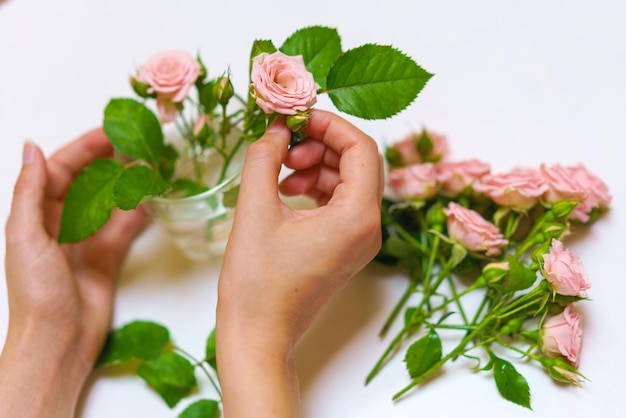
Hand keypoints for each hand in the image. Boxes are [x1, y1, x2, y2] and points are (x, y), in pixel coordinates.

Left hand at [0, 129, 147, 416]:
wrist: (58, 340)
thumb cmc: (36, 291)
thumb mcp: (26, 236)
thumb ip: (30, 191)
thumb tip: (32, 147)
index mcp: (35, 215)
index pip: (60, 170)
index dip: (83, 149)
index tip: (109, 133)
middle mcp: (60, 224)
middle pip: (86, 182)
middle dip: (108, 162)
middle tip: (135, 145)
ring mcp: (85, 241)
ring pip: (108, 203)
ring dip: (125, 185)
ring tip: (148, 167)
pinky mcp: (106, 258)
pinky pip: (123, 229)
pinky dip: (136, 214)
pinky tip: (150, 202)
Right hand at [216, 110, 383, 416]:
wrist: (260, 334)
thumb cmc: (256, 282)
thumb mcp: (255, 209)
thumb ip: (264, 157)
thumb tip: (276, 128)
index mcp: (357, 216)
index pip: (361, 148)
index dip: (329, 124)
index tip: (296, 118)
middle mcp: (369, 227)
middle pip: (359, 162)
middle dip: (321, 144)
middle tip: (283, 147)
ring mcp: (360, 240)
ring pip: (349, 181)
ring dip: (317, 165)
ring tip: (280, 172)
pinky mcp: (347, 248)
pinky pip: (340, 202)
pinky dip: (316, 187)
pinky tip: (285, 189)